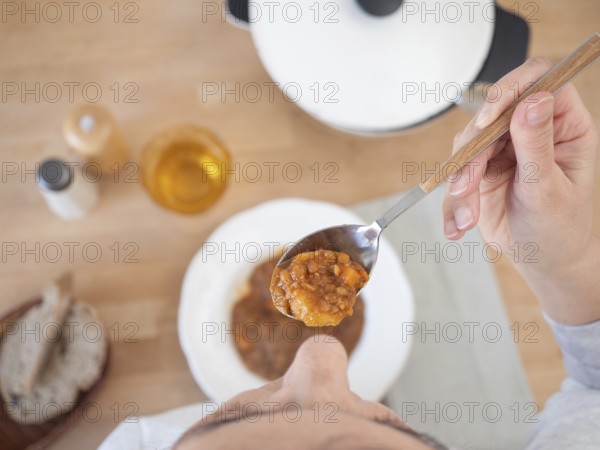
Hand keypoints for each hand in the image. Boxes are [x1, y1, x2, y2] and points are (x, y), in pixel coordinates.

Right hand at [442, 57, 599, 323]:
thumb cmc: (560, 228)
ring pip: (468, 144)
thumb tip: (533, 99)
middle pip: (493, 113)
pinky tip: (458, 225)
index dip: (512, 88)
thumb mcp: (549, 189)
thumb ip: (537, 145)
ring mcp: (505, 148)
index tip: (489, 117)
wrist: (543, 261)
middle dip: (474, 152)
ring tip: (466, 217)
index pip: (541, 80)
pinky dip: (453, 201)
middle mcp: (533, 130)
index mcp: (564, 126)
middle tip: (466, 186)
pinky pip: (457, 172)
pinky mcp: (482, 168)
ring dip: (460, 181)